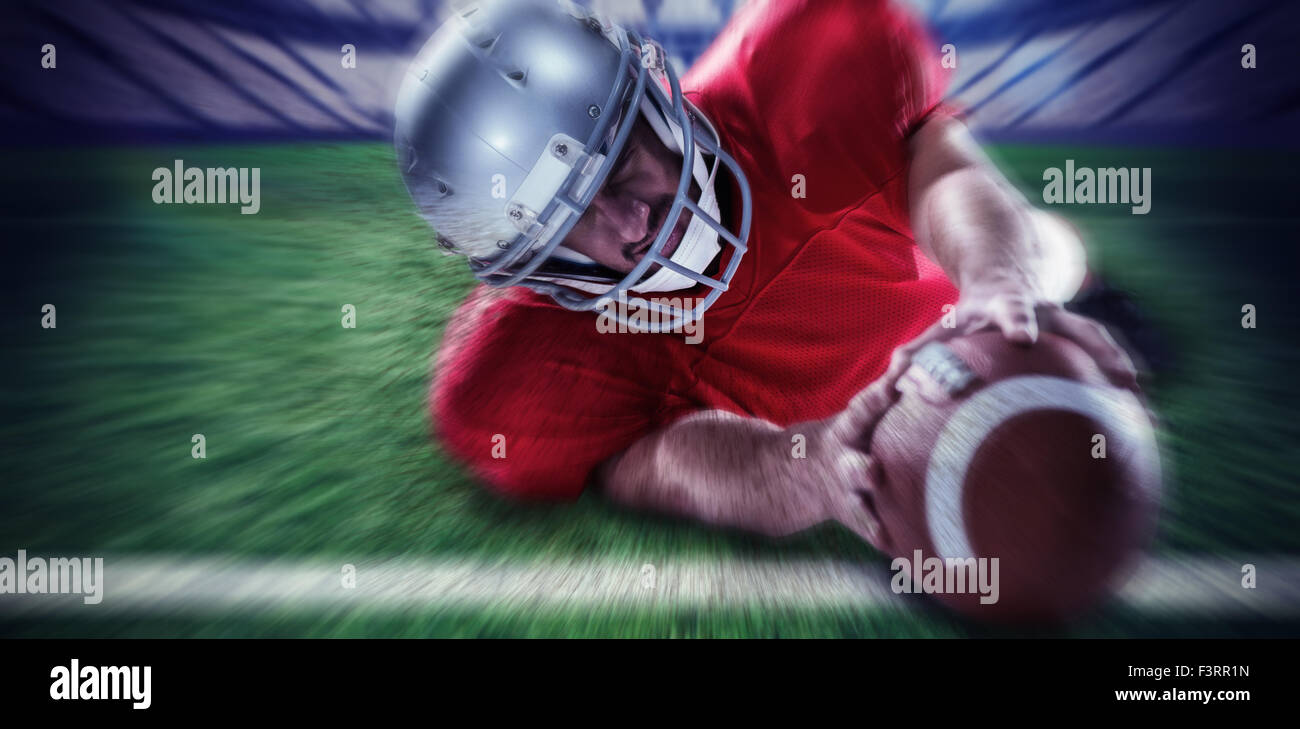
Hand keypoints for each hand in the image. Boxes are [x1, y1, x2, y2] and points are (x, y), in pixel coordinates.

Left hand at [878, 275, 1140, 396]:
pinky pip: (1102, 350)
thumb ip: (917, 352)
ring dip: (1110, 357)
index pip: (1000, 313)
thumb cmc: (969, 316)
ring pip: (1088, 332)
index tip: (1022, 337)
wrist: (1003, 270)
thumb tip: (888, 381)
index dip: (1012, 322)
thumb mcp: (945, 328)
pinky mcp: (1077, 330)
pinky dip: (1120, 370)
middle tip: (1078, 357)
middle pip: (1053, 319)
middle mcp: (1030, 309)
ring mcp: (1058, 317)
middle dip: (1068, 337)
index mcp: (993, 309)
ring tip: (1134, 389)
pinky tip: (1140, 403)